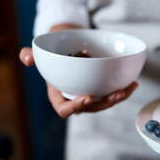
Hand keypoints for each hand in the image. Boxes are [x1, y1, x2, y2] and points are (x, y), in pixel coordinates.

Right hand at [19, 47, 138, 117]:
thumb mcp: (40, 54)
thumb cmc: (52, 55)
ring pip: (106, 103)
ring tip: (128, 88)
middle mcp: (76, 100)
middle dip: (105, 103)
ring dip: (118, 98)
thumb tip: (26, 58)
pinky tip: (133, 84)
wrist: (66, 50)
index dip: (76, 106)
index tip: (87, 97)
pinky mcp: (102, 92)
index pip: (65, 109)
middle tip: (116, 94)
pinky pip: (113, 95)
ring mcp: (91, 97)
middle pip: (91, 108)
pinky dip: (124, 90)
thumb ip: (31, 56)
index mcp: (59, 97)